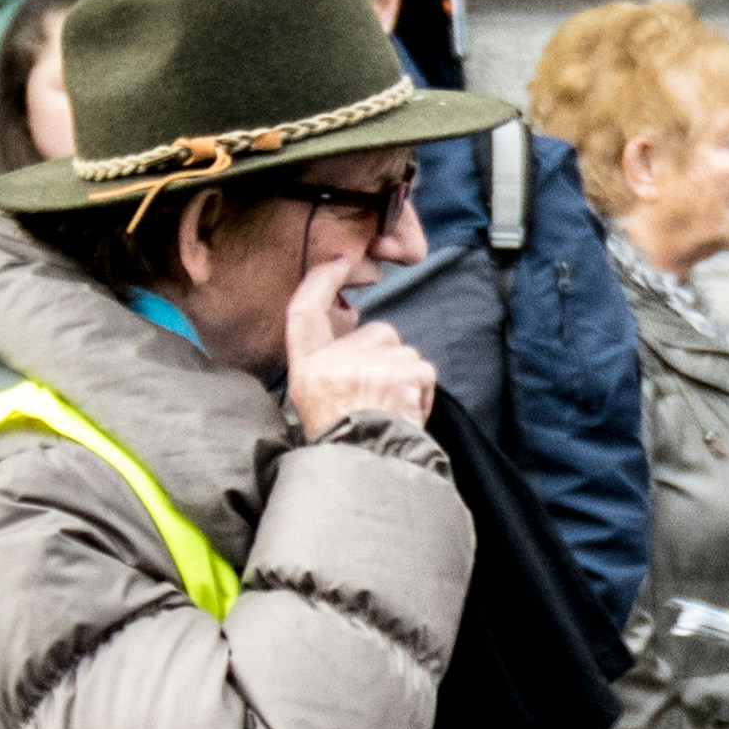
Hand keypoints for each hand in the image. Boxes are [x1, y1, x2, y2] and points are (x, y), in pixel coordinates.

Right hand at [285, 256, 434, 437]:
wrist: (363, 467)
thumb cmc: (344, 442)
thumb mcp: (316, 401)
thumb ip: (332, 367)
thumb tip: (357, 342)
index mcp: (307, 367)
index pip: (305, 313)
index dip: (320, 281)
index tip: (337, 261)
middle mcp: (334, 360)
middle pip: (379, 332)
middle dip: (389, 358)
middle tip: (380, 397)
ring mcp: (368, 363)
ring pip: (405, 353)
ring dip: (407, 378)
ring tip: (391, 409)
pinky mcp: (400, 371)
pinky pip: (424, 371)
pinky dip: (423, 391)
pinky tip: (407, 412)